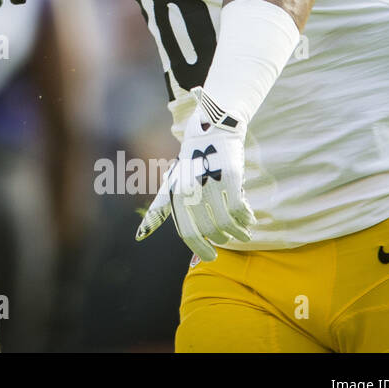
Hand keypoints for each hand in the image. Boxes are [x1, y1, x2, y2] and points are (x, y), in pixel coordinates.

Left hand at [135, 88, 254, 260]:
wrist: (212, 129)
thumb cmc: (190, 161)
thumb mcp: (171, 183)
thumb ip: (160, 210)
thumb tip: (138, 236)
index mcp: (175, 194)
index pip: (187, 232)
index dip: (200, 249)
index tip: (212, 258)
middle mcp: (189, 190)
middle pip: (208, 231)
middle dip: (222, 240)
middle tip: (231, 240)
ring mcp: (208, 183)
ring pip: (226, 223)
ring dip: (238, 233)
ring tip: (244, 233)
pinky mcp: (228, 176)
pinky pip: (240, 209)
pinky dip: (247, 218)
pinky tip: (250, 218)